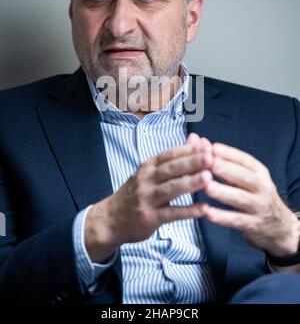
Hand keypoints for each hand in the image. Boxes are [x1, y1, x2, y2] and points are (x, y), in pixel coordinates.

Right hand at [85, 136, 211, 261]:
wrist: (111, 219)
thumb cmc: (136, 193)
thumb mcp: (149, 172)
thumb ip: (174, 158)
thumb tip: (195, 139)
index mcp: (148, 167)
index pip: (169, 155)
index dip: (187, 150)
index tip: (206, 146)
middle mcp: (146, 180)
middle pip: (171, 169)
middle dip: (191, 162)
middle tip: (211, 158)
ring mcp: (147, 199)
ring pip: (171, 189)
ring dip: (190, 183)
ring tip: (208, 178)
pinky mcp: (149, 218)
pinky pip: (171, 214)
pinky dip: (188, 211)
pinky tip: (203, 209)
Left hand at [196, 138, 299, 256]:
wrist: (278, 225)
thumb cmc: (254, 195)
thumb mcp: (246, 177)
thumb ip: (224, 162)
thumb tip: (202, 142)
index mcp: (259, 173)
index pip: (245, 160)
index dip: (229, 153)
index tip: (213, 147)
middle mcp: (262, 187)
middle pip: (244, 177)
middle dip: (226, 169)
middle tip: (208, 163)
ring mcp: (259, 206)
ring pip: (240, 198)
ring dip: (223, 192)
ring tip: (207, 187)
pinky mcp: (254, 224)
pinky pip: (237, 220)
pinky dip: (222, 217)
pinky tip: (208, 213)